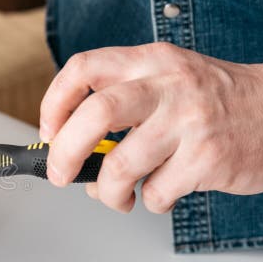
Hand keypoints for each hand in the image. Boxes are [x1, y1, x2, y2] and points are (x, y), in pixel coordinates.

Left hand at [39, 42, 262, 212]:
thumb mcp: (168, 79)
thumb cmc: (215, 100)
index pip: (84, 68)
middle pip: (96, 113)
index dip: (54, 103)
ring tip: (114, 195)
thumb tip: (71, 149)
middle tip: (59, 173)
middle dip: (65, 152)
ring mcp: (190, 121)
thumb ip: (122, 102)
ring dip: (107, 190)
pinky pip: (156, 192)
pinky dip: (148, 201)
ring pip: (122, 164)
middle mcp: (169, 84)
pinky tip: (160, 192)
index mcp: (150, 60)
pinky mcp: (208, 158)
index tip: (48, 132)